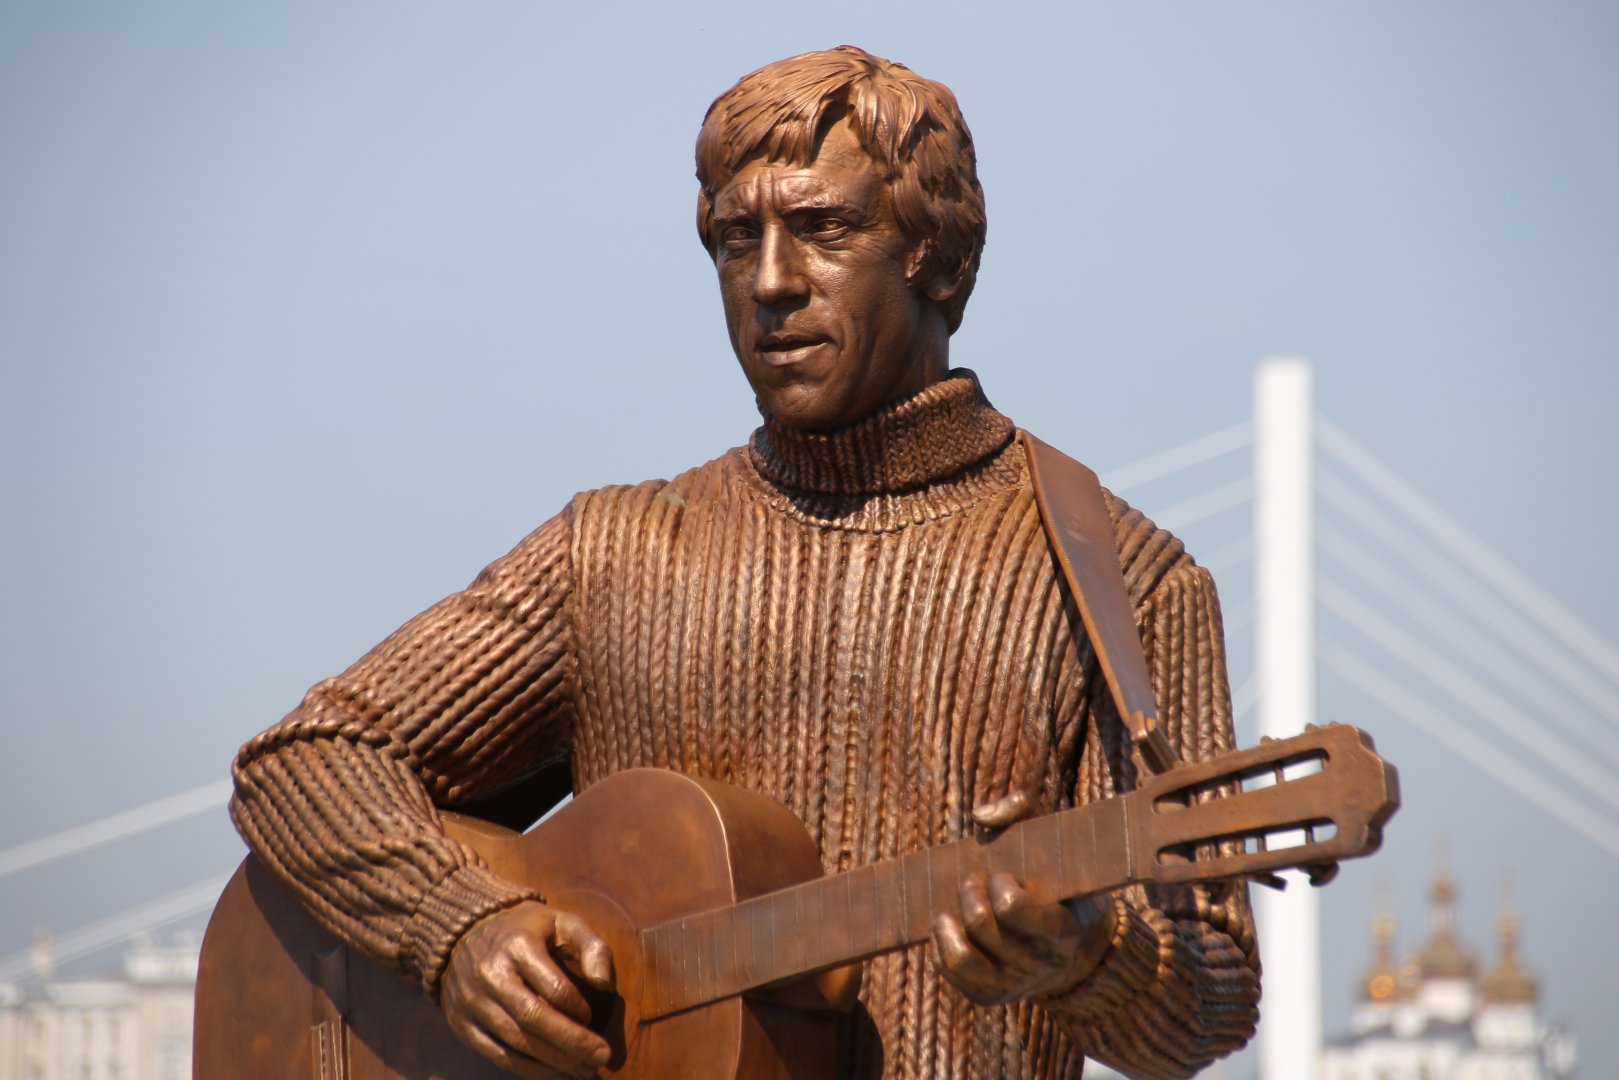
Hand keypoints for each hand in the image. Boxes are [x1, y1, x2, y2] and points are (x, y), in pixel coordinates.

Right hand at [440, 900, 613, 1078]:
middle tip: (601, 1058)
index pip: (555, 988)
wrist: (463, 934)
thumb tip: (605, 984)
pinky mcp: (461, 1024)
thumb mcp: (562, 922)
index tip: (592, 1017)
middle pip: (534, 1019)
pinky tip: (554, 1073)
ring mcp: (472, 1001)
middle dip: (573, 1043)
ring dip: (554, 1063)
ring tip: (584, 1071)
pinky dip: (529, 1070)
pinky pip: (498, 1055)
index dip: (579, 1008)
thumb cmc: (526, 931)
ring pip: (517, 1042)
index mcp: (518, 945)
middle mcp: (491, 974)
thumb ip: (592, 947)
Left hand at [930, 791, 1117, 1004]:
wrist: (1078, 947)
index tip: (1004, 876)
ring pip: (960, 957)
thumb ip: (1023, 810)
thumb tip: (981, 816)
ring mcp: (1014, 985)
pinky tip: (949, 924)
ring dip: (948, 923)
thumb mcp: (1056, 842)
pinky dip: (941, 943)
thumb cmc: (1060, 881)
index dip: (999, 885)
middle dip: (969, 893)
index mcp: (1062, 930)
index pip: (1012, 908)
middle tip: (975, 881)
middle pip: (981, 924)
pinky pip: (949, 971)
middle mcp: (1039, 963)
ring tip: (954, 906)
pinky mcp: (989, 995)